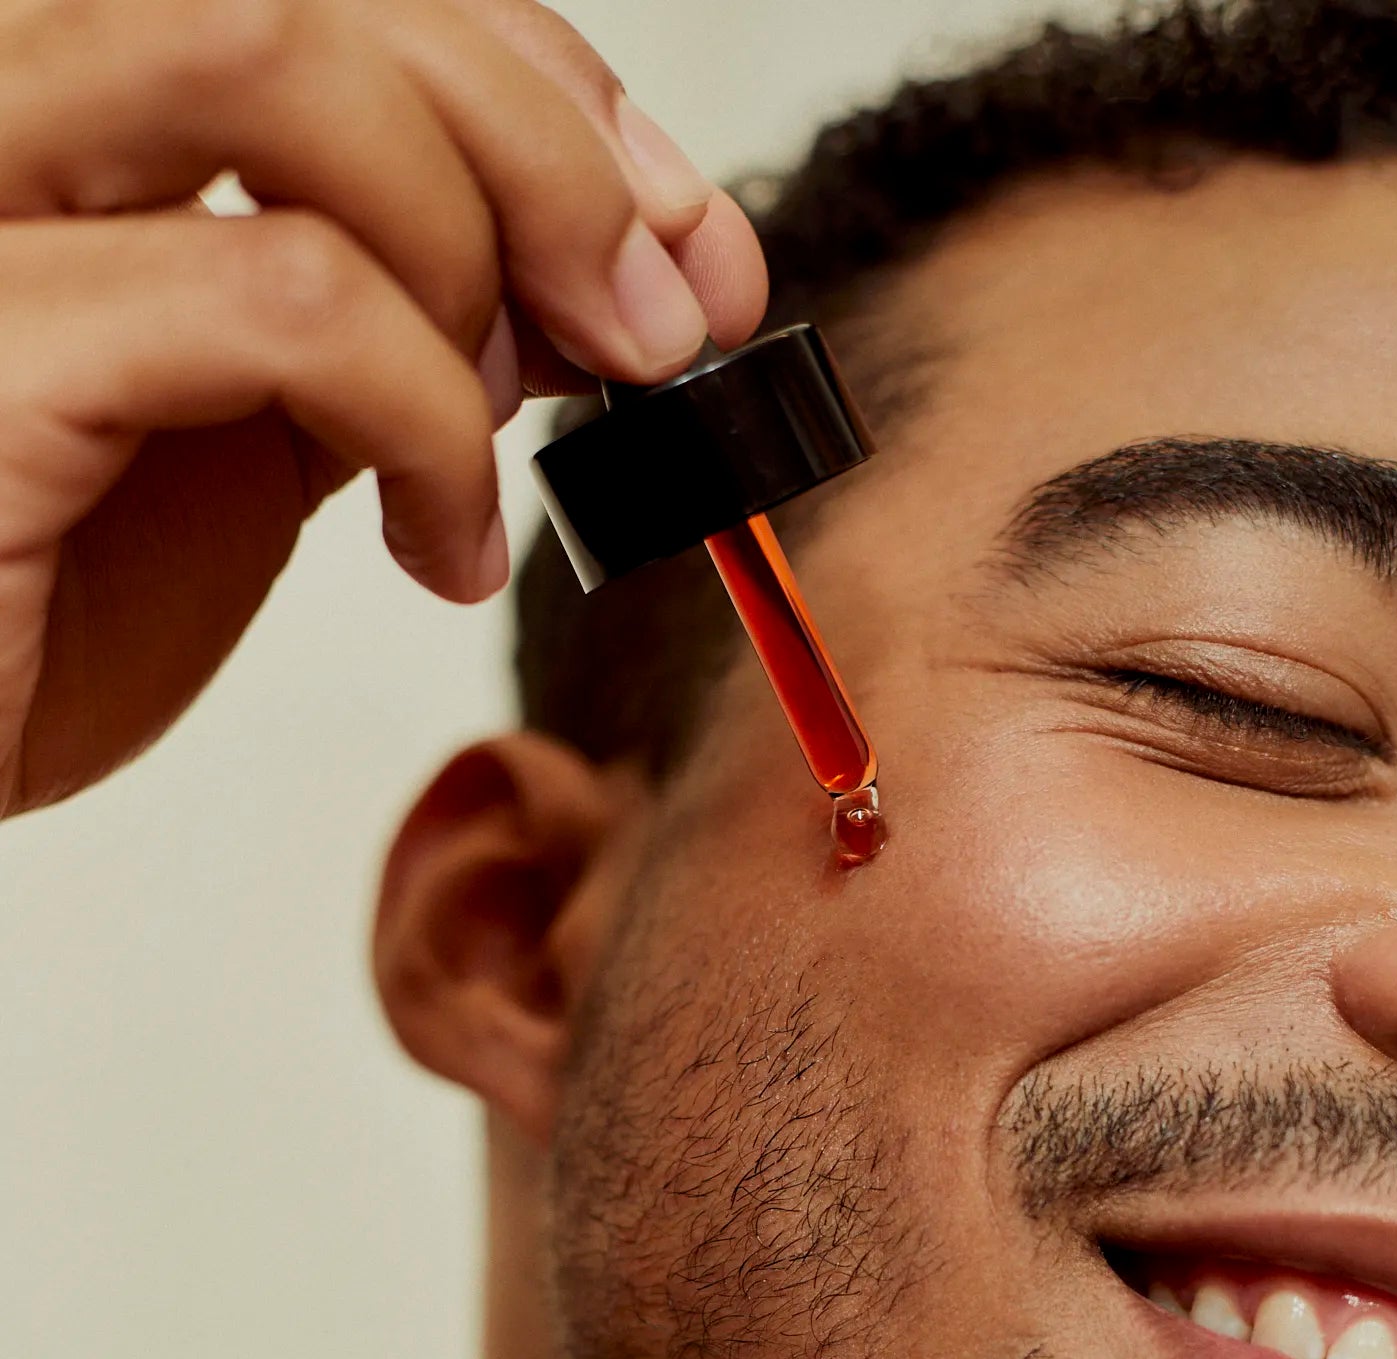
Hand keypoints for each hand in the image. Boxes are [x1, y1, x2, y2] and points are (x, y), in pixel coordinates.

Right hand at [0, 0, 767, 813]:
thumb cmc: (36, 607)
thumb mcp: (250, 429)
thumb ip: (387, 317)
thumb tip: (593, 271)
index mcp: (59, 98)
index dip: (529, 73)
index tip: (676, 230)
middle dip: (544, 139)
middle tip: (661, 321)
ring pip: (268, 53)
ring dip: (479, 229)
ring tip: (537, 407)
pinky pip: (281, 300)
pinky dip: (426, 417)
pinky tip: (443, 548)